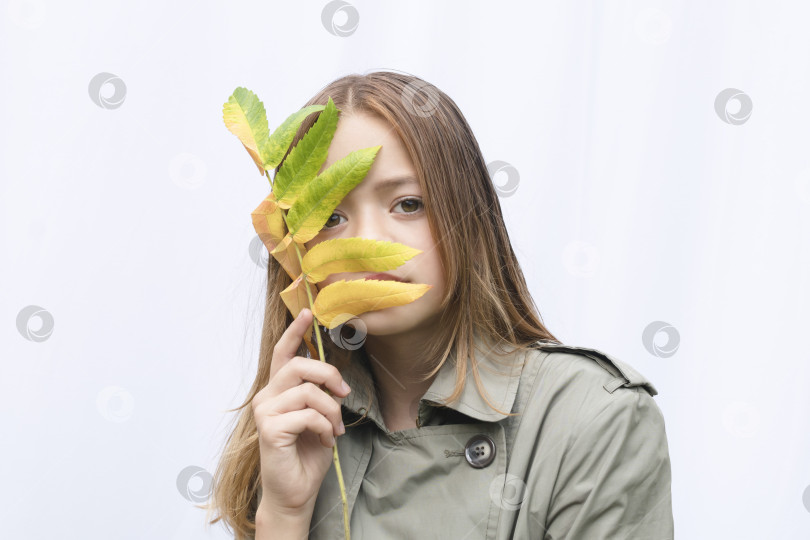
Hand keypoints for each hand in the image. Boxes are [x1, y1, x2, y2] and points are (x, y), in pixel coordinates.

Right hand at [252, 308, 350, 514]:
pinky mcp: (269, 429)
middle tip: (344, 394)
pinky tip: (326, 440)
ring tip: (335, 428)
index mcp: (278, 390)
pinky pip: (308, 415)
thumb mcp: (319, 417)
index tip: (308, 312)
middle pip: (299, 365)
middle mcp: (266, 397)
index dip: (295, 332)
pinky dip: (325, 427)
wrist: (296, 491)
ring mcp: (265, 412)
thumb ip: (319, 394)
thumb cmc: (306, 454)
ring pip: (308, 391)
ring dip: (331, 410)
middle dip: (328, 375)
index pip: (284, 354)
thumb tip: (335, 379)